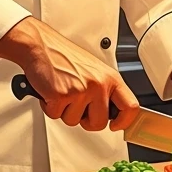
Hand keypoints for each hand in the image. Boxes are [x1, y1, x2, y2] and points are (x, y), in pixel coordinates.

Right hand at [0, 17, 138, 131]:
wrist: (41, 45)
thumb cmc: (65, 57)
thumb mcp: (95, 69)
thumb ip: (106, 90)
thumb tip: (114, 112)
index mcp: (110, 77)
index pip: (130, 107)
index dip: (125, 122)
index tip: (117, 126)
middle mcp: (98, 84)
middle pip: (100, 123)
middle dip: (86, 120)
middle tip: (77, 105)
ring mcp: (81, 90)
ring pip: (75, 121)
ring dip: (65, 111)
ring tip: (62, 91)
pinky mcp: (61, 95)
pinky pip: (56, 116)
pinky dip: (50, 107)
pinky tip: (51, 91)